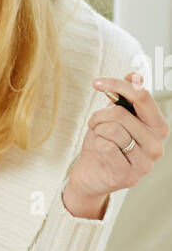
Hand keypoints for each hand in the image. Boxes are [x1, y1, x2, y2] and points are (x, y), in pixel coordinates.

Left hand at [64, 71, 167, 215]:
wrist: (91, 174)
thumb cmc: (104, 143)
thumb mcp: (114, 116)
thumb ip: (126, 96)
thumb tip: (135, 75)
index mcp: (158, 126)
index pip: (142, 97)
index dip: (118, 85)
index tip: (96, 82)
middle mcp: (157, 145)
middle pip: (121, 113)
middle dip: (99, 116)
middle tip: (94, 123)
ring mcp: (145, 163)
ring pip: (112, 130)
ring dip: (97, 131)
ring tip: (98, 139)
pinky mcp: (128, 176)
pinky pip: (106, 147)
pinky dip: (96, 145)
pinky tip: (100, 153)